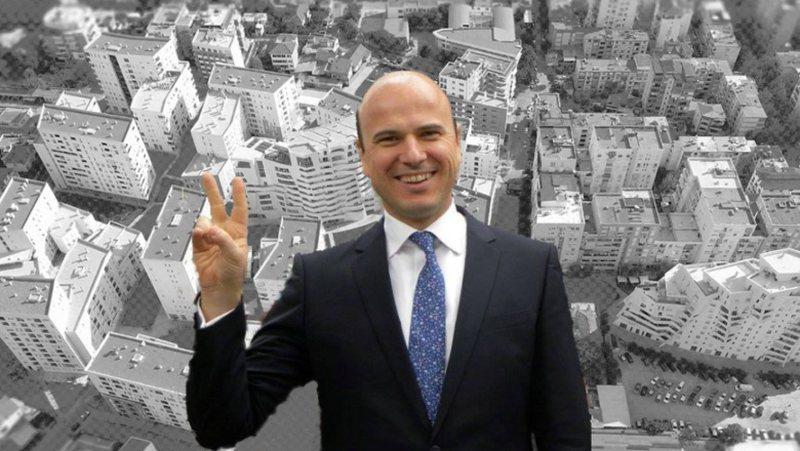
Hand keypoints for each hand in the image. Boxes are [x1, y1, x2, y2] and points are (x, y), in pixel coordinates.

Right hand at [192, 172, 248, 319]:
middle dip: (212, 191)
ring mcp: (210, 236)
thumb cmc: (232, 272)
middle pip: (218, 206)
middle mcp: (223, 230)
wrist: (219, 288)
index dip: (238, 194)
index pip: (239, 209)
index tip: (237, 180)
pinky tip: (201, 237)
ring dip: (205, 226)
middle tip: (206, 176)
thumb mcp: (235, 255)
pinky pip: (195, 232)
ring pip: (203, 220)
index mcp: (237, 232)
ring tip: (209, 236)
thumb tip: (209, 229)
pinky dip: (198, 234)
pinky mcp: (198, 244)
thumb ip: (223, 240)